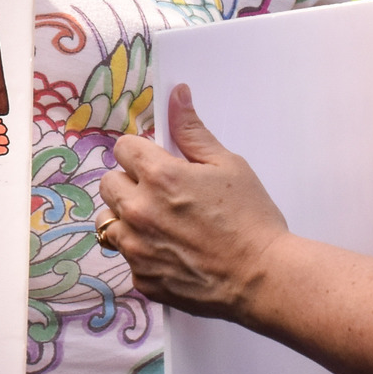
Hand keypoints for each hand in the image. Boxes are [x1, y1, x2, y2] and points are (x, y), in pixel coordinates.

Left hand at [96, 85, 288, 320]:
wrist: (263, 278)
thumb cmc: (251, 219)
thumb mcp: (227, 165)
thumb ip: (192, 131)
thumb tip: (176, 95)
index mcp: (159, 176)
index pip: (122, 148)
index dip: (141, 152)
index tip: (157, 161)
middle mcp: (139, 210)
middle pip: (108, 182)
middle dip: (130, 182)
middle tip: (162, 193)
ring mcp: (136, 247)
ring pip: (109, 221)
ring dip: (128, 218)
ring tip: (162, 224)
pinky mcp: (141, 278)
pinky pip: (127, 256)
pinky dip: (142, 252)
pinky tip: (171, 252)